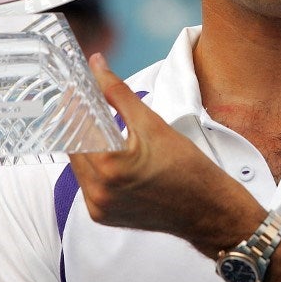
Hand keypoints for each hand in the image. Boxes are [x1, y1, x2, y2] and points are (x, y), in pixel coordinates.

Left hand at [68, 54, 265, 256]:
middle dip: (78, 123)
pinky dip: (94, 166)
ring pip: (79, 166)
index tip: (77, 87)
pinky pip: (88, 184)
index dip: (74, 103)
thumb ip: (117, 92)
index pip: (76, 126)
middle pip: (73, 147)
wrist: (207, 207)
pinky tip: (108, 152)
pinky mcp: (103, 216)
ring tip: (99, 125)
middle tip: (86, 101)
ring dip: (85, 144)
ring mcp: (99, 208)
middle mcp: (98, 192)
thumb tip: (97, 66)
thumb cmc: (187, 167)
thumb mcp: (152, 123)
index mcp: (109, 167)